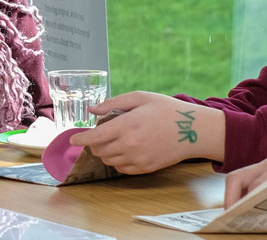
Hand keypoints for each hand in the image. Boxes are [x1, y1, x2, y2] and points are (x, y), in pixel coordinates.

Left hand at [65, 92, 220, 173]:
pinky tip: (125, 149)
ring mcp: (138, 159)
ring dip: (105, 152)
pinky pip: (121, 168)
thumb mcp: (141, 98)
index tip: (73, 139)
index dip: (80, 139)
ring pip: (108, 161)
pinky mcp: (145, 168)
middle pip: (99, 150)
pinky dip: (117, 160)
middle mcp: (130, 145)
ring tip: (115, 140)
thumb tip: (92, 111)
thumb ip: (113, 103)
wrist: (194, 130)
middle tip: (101, 133)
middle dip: (94, 143)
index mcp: (127, 125)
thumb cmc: (167, 110)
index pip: (94, 137)